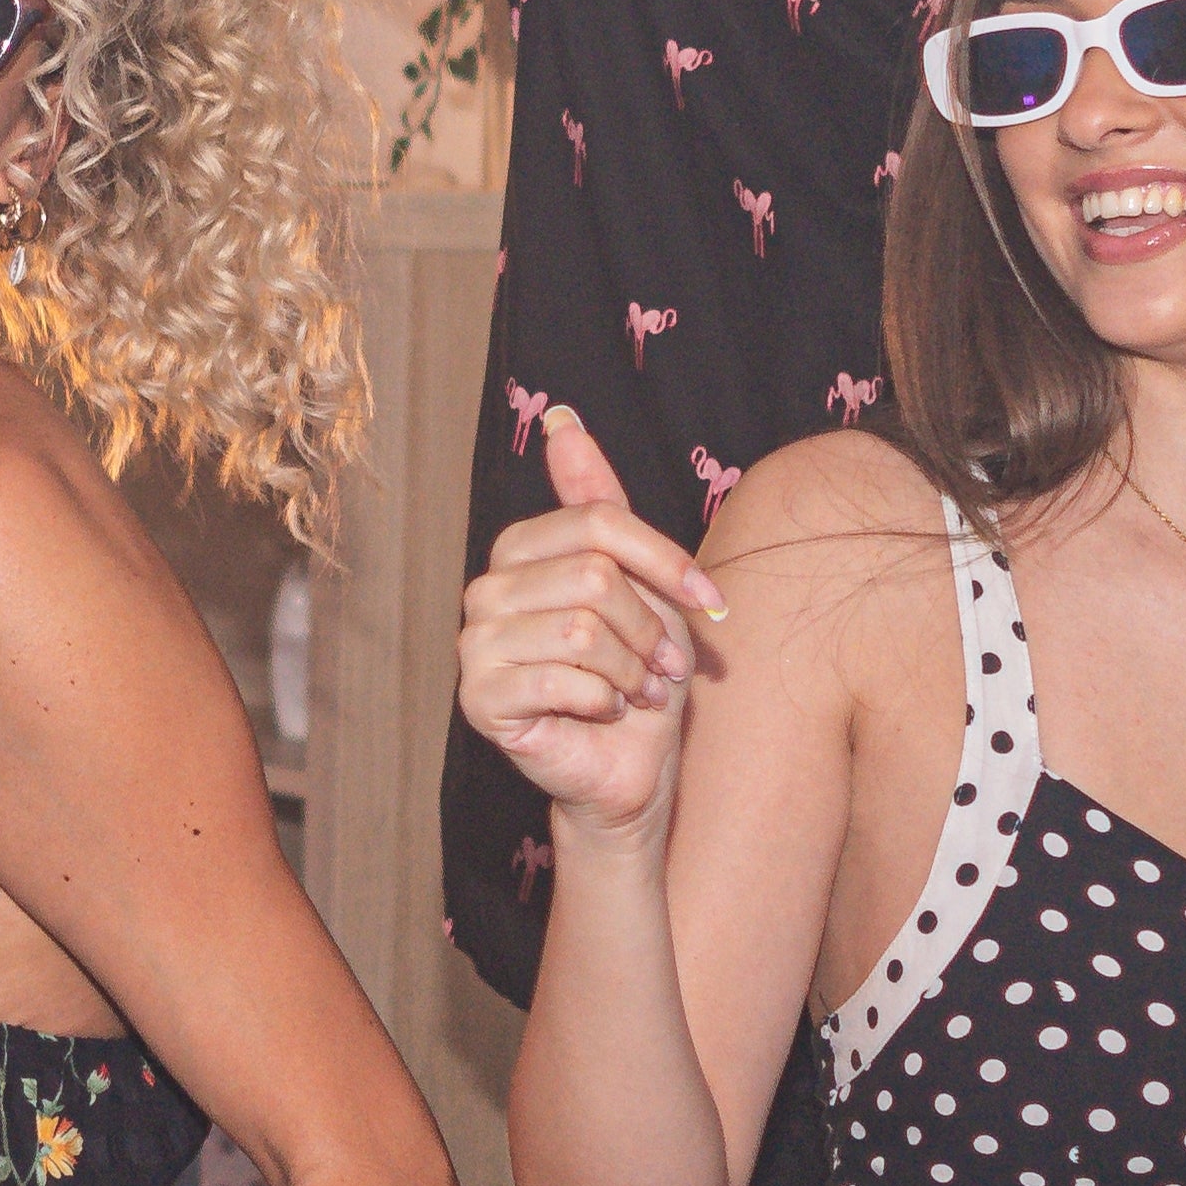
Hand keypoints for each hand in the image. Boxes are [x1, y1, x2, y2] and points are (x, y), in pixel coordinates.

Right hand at [452, 427, 715, 841]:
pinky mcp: (478, 698)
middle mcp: (486, 590)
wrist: (628, 767)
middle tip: (662, 665)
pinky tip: (603, 714)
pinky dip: (604, 702)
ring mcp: (475, 645)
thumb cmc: (637, 675)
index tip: (710, 602)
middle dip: (650, 628)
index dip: (666, 561)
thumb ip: (598, 504)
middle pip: (595, 577)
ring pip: (583, 630)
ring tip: (636, 691)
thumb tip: (563, 418)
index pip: (599, 523)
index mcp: (520, 551)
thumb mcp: (640, 583)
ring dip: (631, 670)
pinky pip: (561, 680)